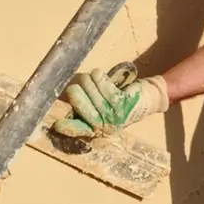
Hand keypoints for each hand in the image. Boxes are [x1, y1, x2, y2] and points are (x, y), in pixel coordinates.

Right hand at [51, 69, 169, 138]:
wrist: (146, 100)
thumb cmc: (117, 101)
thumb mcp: (100, 108)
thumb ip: (85, 105)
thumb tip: (67, 94)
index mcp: (94, 130)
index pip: (77, 130)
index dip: (67, 127)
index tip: (57, 124)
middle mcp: (103, 127)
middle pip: (80, 106)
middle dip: (78, 91)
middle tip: (79, 83)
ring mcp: (114, 117)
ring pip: (92, 94)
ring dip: (89, 81)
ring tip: (90, 77)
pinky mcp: (123, 105)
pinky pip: (106, 90)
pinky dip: (100, 79)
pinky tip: (97, 73)